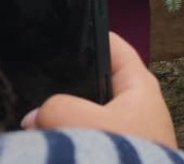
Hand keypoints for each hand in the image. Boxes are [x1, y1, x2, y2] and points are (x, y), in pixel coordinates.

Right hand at [23, 32, 177, 147]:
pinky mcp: (122, 155)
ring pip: (90, 115)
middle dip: (70, 87)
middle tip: (39, 88)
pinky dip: (76, 139)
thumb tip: (39, 115)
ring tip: (40, 120)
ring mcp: (131, 133)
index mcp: (141, 85)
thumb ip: (55, 108)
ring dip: (68, 120)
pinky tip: (56, 140)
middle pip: (99, 84)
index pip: (116, 48)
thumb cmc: (122, 155)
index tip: (64, 34)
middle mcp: (140, 105)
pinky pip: (93, 138)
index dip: (91, 38)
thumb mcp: (81, 122)